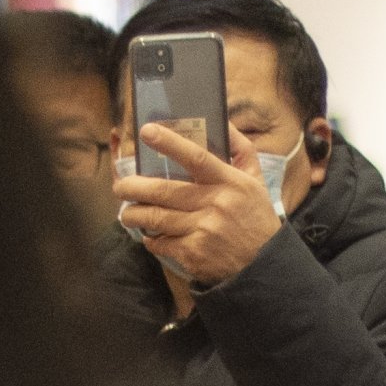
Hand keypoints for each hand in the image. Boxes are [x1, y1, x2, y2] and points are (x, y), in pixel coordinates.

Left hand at [113, 121, 282, 288]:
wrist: (264, 264)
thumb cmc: (255, 216)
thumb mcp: (256, 180)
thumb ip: (240, 149)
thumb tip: (221, 121)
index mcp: (231, 182)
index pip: (197, 157)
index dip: (170, 143)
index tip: (146, 131)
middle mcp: (216, 205)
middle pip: (163, 191)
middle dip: (133, 187)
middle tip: (120, 187)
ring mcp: (203, 231)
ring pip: (155, 218)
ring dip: (133, 215)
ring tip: (126, 213)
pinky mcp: (194, 254)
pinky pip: (161, 243)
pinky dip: (151, 239)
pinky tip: (150, 235)